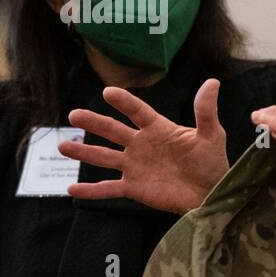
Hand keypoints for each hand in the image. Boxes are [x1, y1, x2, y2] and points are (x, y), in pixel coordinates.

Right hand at [57, 79, 228, 214]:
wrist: (211, 194)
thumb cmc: (212, 162)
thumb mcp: (212, 135)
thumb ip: (206, 111)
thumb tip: (213, 82)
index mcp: (158, 129)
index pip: (137, 112)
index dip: (124, 102)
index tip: (108, 92)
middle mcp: (141, 145)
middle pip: (113, 131)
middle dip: (94, 123)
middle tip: (74, 114)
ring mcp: (135, 166)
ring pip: (104, 157)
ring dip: (83, 152)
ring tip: (62, 147)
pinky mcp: (134, 188)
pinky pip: (109, 188)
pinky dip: (91, 191)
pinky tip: (72, 190)